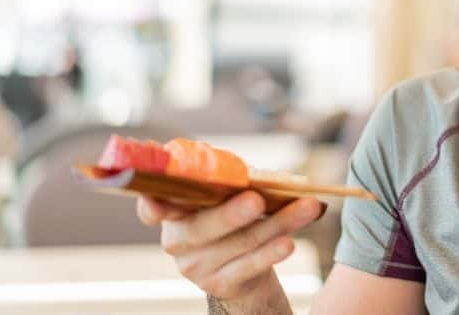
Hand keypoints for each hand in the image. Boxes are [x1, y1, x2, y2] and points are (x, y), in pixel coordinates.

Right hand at [137, 191, 322, 301]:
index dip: (152, 204)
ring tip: (306, 208)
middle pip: (202, 227)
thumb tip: (258, 175)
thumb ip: (229, 181)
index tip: (158, 199)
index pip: (152, 208)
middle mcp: (177, 240)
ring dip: (276, 224)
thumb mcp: (226, 193)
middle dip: (231, 213)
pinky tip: (289, 242)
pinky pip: (248, 266)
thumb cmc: (233, 213)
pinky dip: (271, 252)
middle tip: (256, 200)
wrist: (244, 262)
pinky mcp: (218, 284)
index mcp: (173, 210)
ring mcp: (195, 266)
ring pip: (238, 242)